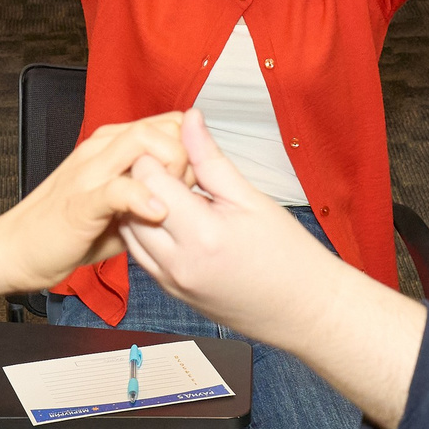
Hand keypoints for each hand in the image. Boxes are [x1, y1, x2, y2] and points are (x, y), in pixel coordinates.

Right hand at [0, 114, 191, 291]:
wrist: (15, 249)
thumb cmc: (66, 230)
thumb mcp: (117, 207)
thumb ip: (146, 191)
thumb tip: (186, 190)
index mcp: (108, 147)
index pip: (165, 124)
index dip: (189, 148)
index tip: (192, 182)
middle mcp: (99, 150)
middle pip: (159, 126)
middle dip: (186, 156)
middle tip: (187, 192)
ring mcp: (88, 173)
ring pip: (141, 143)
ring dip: (169, 168)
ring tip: (174, 200)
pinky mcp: (80, 202)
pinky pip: (117, 188)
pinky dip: (142, 197)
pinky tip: (156, 213)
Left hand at [115, 111, 342, 341]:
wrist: (301, 309)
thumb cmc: (286, 254)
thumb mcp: (251, 198)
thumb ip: (211, 159)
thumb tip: (189, 119)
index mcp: (202, 234)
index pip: (148, 178)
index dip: (159, 157)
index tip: (181, 154)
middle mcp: (178, 262)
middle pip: (130, 203)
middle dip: (145, 180)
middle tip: (176, 172)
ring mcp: (170, 282)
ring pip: (128, 230)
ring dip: (141, 206)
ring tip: (175, 196)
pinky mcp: (170, 291)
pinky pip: (140, 254)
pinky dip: (146, 231)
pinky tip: (174, 221)